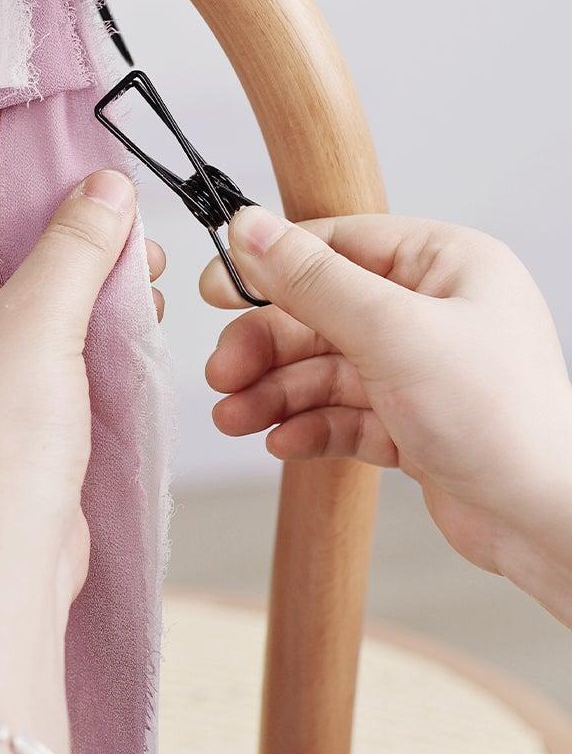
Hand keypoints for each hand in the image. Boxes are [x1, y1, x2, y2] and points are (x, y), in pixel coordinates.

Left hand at [0, 168, 158, 606]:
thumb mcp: (41, 322)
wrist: (7, 563)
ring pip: (34, 325)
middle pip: (10, 279)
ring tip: (149, 297)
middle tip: (145, 256)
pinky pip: (45, 371)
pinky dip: (88, 351)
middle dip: (80, 264)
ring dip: (92, 306)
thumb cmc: (1, 442)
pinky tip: (134, 340)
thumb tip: (106, 185)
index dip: (47, 220)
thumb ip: (75, 246)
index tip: (112, 210)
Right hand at [201, 208, 571, 621]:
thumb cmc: (498, 419)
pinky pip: (347, 413)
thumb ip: (313, 281)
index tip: (215, 291)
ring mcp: (426, 368)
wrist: (551, 526)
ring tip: (235, 419)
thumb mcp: (392, 333)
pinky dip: (309, 425)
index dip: (271, 268)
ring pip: (328, 367)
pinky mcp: (418, 423)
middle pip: (323, 311)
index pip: (338, 245)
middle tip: (222, 375)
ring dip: (277, 392)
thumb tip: (249, 227)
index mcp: (446, 263)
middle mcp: (436, 309)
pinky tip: (279, 442)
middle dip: (268, 347)